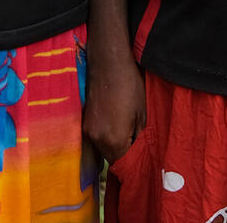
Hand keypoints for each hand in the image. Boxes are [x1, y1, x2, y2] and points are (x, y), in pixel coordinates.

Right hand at [83, 47, 145, 162]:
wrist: (108, 62)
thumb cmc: (129, 85)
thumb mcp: (142, 113)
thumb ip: (138, 137)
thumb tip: (138, 150)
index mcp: (113, 139)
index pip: (123, 163)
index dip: (134, 163)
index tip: (142, 158)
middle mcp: (97, 138)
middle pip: (111, 158)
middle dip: (124, 155)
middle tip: (136, 145)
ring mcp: (88, 129)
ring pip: (103, 148)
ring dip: (114, 146)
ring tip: (126, 132)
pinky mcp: (84, 119)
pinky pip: (96, 136)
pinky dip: (106, 136)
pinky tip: (115, 123)